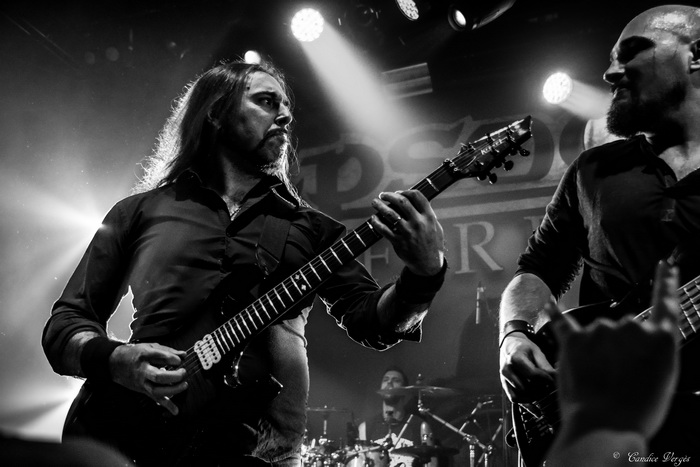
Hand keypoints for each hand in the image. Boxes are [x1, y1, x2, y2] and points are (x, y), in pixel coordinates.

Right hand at [109, 342, 187, 415]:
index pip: (159, 357)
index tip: (180, 360)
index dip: (172, 359)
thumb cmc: (135, 354)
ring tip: (184, 385)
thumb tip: (184, 355)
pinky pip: (155, 398)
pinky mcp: (143, 390)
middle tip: (183, 372)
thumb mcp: (150, 346)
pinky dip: (166, 405)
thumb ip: (168, 350)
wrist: (114, 364)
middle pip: (158, 376)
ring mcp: (142, 382)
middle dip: (174, 376)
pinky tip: (175, 410)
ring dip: (173, 390)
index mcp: (144, 355)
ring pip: (157, 390)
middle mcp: (142, 370)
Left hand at [370, 190, 444, 275]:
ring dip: (380, 206)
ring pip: (390, 214)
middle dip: (389, 196)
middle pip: (402, 202)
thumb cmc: (432, 244)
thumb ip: (427, 214)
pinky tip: (374, 219)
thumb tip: (415, 202)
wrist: (429, 264)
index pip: (417, 196)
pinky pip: (384, 230)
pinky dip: (377, 222)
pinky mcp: (399, 242)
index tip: (398, 192)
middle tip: (382, 195)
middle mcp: (419, 223)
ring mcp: (408, 233)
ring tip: (374, 203)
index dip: (405, 191)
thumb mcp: (436, 227)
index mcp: (429, 217)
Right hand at [499, 333, 555, 402]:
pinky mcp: (505, 386)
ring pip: (520, 396)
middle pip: (527, 387)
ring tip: (542, 391)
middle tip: (548, 386)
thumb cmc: (525, 348)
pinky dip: (526, 405)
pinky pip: (515, 400)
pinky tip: (537, 410)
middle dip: (540, 389)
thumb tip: (556, 379)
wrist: (510, 345)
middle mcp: (507, 370)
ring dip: (534, 397)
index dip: (546, 380)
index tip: (553, 380)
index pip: (533, 375)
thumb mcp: (537, 352)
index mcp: (515, 358)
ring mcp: (504, 379)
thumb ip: (545, 366)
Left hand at [546, 261, 679, 439]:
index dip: (667, 282)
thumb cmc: (639, 410)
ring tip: (599, 379)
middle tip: (619, 378)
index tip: (666, 265)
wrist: (606, 426)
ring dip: (596, 351)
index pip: (667, 303)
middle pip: (625, 329)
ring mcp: (601, 332)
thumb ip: (650, 353)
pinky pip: (561, 321)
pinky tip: (547, 302)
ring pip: (598, 334)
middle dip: (620, 349)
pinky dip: (553, 312)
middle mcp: (632, 328)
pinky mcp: (574, 339)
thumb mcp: (662, 379)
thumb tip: (635, 348)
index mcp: (662, 339)